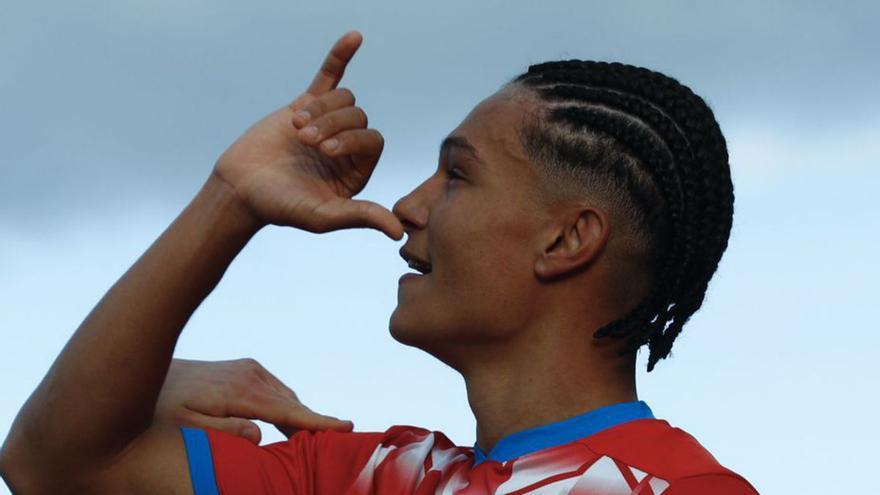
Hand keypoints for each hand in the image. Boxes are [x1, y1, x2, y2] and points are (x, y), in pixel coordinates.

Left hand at [154, 358, 352, 443]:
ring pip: (286, 397)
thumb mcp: (186, 426)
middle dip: (313, 425)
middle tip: (331, 448)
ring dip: (298, 417)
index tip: (346, 427)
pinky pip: (276, 391)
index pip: (288, 412)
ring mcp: (251, 369)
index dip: (318, 422)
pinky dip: (286, 407)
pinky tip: (286, 422)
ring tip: (310, 441)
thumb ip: (222, 431)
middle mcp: (252, 375)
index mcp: (242, 392)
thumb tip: (259, 435)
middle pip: (292, 405)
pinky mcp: (247, 368)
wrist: (150, 370)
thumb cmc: (162, 408)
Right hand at [212, 30, 402, 239]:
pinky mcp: (305, 105)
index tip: (326, 150)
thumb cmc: (281, 207)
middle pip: (359, 117)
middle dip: (333, 124)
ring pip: (343, 99)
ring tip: (297, 128)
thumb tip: (398, 233)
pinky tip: (355, 37)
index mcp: (356, 170)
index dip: (353, 139)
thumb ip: (361, 216)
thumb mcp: (324, 216)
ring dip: (321, 109)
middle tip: (305, 141)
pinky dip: (341, 55)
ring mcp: (327, 123)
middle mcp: (346, 146)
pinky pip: (329, 76)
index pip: (373, 140)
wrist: (240, 188)